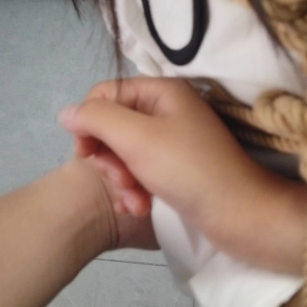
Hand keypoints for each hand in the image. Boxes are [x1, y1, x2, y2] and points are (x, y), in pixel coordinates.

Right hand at [60, 78, 306, 273]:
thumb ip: (97, 119)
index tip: (84, 153)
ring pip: (124, 152)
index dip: (90, 122)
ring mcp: (172, 140)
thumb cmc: (187, 170)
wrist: (239, 216)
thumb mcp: (136, 138)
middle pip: (113, 125)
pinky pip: (141, 171)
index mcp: (162, 91)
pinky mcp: (176, 168)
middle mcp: (167, 110)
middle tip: (118, 180)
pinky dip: (135, 189)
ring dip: (120, 179)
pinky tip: (138, 208)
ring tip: (132, 201)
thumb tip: (66, 113)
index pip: (106, 93)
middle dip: (109, 157)